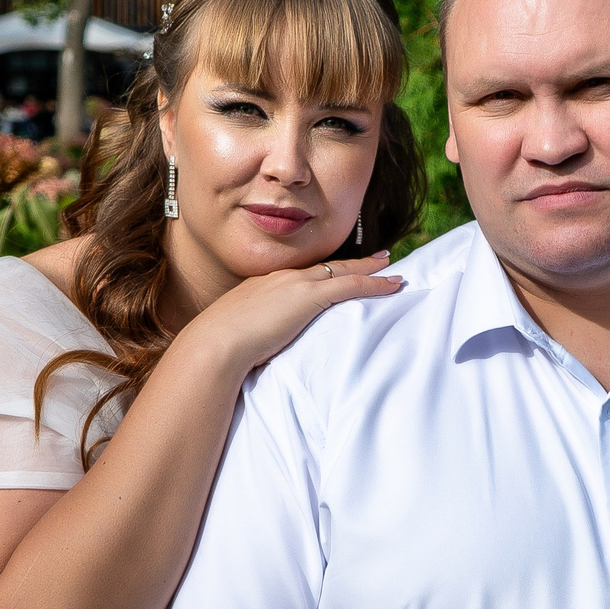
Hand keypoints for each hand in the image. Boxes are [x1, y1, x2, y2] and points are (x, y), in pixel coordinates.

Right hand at [182, 253, 402, 372]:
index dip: (322, 274)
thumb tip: (253, 351)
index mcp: (263, 286)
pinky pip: (351, 285)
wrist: (215, 343)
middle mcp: (281, 278)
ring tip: (390, 266)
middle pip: (325, 267)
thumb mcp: (236, 336)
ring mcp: (296, 284)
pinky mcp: (309, 296)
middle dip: (351, 263)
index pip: (301, 276)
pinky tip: (394, 284)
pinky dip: (375, 283)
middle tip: (376, 258)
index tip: (334, 273)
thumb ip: (250, 337)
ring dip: (369, 269)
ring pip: (342, 271)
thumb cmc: (219, 348)